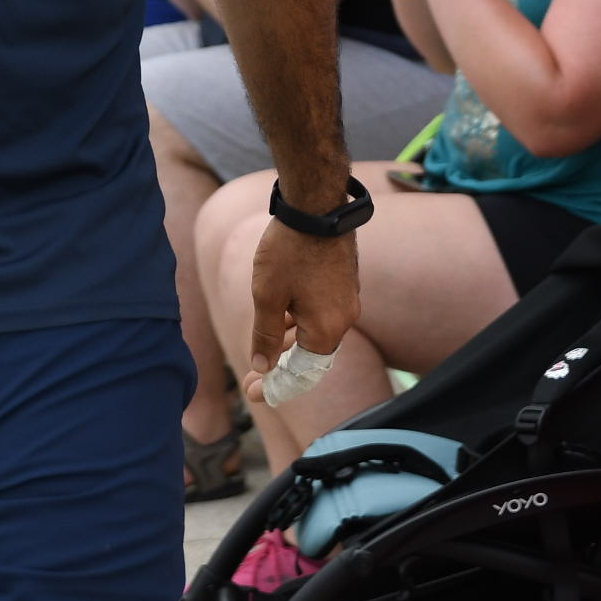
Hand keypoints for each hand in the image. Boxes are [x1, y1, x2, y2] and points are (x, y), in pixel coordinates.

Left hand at [244, 217, 359, 405]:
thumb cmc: (289, 250)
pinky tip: (281, 320)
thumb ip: (266, 335)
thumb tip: (263, 366)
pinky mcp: (344, 284)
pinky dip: (300, 325)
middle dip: (281, 370)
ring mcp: (347, 301)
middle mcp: (344, 319)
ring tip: (264, 353)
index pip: (302, 373)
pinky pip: (322, 316)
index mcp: (327, 329)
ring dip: (290, 345)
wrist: (316, 206)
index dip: (275, 387)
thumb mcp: (267, 296)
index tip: (253, 394)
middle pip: (312, 358)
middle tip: (253, 380)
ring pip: (317, 335)